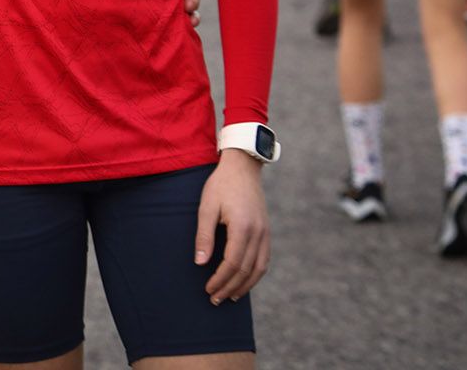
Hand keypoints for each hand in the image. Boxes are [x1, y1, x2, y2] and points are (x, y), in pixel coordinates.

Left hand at [195, 149, 269, 304]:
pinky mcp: (267, 231)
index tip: (207, 289)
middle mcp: (258, 233)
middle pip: (246, 270)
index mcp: (242, 227)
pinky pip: (264, 259)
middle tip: (215, 299)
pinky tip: (244, 281)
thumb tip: (199, 263)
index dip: (220, 279)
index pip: (232, 263)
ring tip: (230, 297)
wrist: (243, 168)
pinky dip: (255, 274)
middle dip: (229, 287)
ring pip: (259, 268)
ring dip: (245, 285)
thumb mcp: (206, 207)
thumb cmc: (220, 185)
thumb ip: (204, 236)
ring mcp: (266, 233)